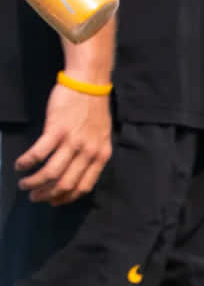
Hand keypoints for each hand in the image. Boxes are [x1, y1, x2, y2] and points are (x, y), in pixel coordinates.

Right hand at [17, 81, 112, 204]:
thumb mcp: (102, 136)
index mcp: (101, 156)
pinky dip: (27, 163)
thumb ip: (92, 154)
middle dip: (47, 194)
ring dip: (35, 182)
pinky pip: (39, 153)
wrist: (89, 84)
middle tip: (34, 196)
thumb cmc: (93, 109)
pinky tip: (20, 165)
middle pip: (65, 184)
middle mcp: (88, 152)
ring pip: (51, 173)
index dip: (66, 198)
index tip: (53, 201)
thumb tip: (79, 171)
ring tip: (24, 184)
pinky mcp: (56, 130)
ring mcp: (72, 142)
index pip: (83, 186)